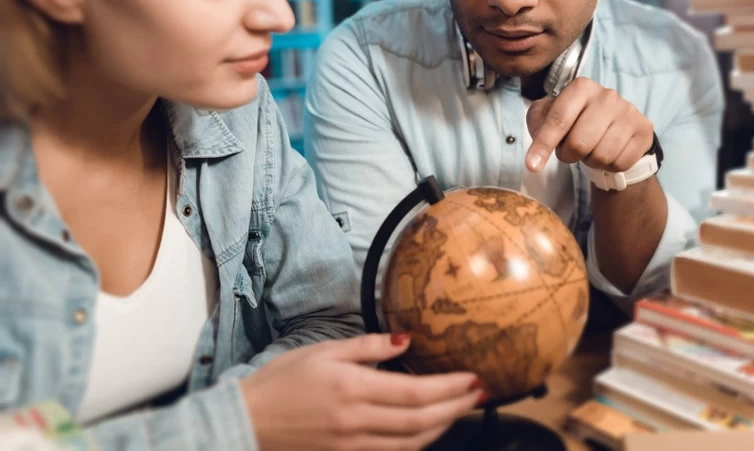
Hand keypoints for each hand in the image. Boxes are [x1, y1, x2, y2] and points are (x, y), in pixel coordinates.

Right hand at [240, 333, 483, 450]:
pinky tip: (429, 430)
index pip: (415, 392)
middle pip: (420, 421)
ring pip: (410, 443)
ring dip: (442, 428)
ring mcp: (352, 445)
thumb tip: (407, 340)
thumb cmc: (282, 380)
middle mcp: (357, 421)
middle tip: (480, 393)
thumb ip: (368, 347)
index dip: (449, 388)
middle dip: (455, 408)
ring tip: (461, 409)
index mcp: (353, 389)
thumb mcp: (323, 351)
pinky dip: (417, 443)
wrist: (246, 421)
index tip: (473, 378)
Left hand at [525, 77, 653, 172]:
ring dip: (591, 161)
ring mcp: (629, 112)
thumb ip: (538, 124)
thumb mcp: (550, 115)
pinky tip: (610, 153)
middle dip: (568, 155)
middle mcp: (607, 96)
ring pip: (601, 156)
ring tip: (591, 150)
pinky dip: (611, 166)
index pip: (558, 120)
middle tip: (570, 151)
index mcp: (581, 87)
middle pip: (579, 143)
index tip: (531, 166)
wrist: (615, 126)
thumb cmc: (575, 121)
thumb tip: (538, 146)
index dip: (544, 145)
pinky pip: (621, 163)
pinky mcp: (644, 129)